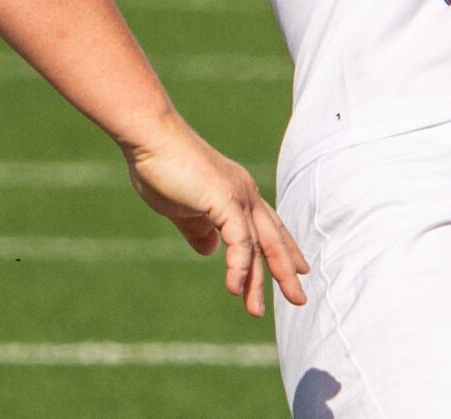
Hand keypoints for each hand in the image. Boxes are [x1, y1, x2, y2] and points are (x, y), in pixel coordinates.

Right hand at [120, 111, 309, 315]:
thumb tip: (210, 251)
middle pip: (274, 238)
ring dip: (257, 280)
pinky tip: (235, 288)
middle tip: (299, 298)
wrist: (151, 139)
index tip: (298, 270)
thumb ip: (198, 229)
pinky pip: (239, 240)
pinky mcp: (225, 199)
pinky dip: (239, 266)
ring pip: (259, 244)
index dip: (284, 249)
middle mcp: (246, 194)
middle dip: (286, 269)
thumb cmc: (163, 168)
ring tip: (256, 310)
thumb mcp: (183, 208)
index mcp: (238, 193)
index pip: (269, 226)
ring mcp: (238, 195)